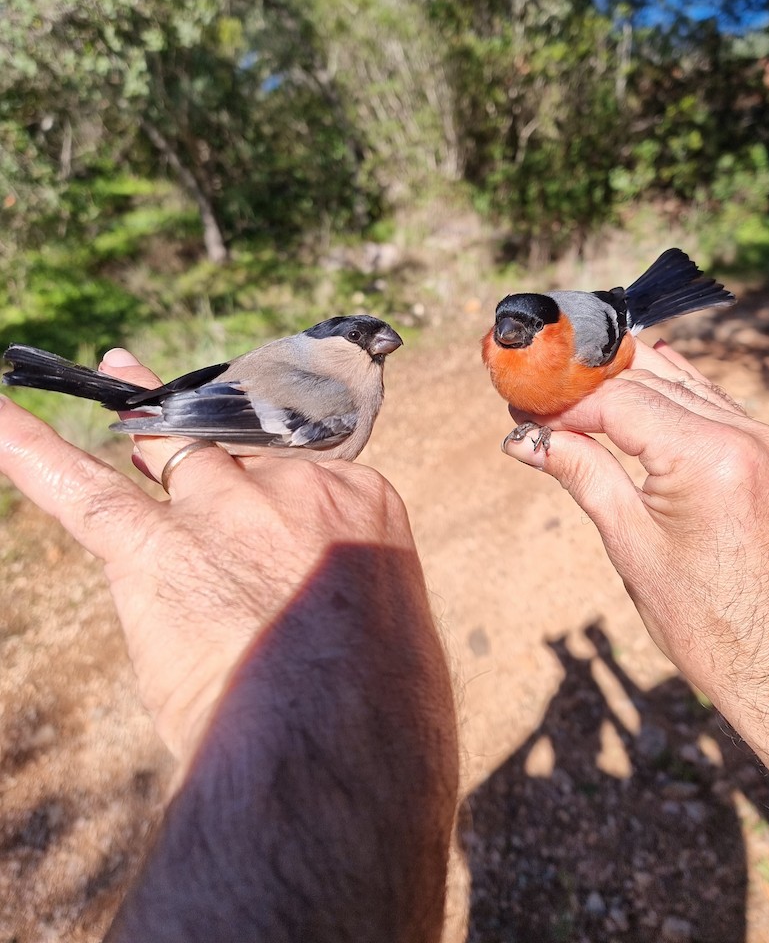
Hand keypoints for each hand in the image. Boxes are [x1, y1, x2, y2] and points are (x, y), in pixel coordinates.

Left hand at [0, 348, 417, 762]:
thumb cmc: (378, 711)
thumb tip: (303, 623)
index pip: (300, 476)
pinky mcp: (157, 553)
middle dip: (207, 442)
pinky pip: (86, 493)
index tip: (269, 521)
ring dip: (139, 422)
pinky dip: (31, 452)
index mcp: (359, 503)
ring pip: (168, 453)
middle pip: (235, 454)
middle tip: (177, 420)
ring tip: (112, 370)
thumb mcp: (387, 629)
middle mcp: (290, 491)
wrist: (336, 743)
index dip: (275, 497)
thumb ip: (340, 596)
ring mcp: (222, 512)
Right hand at [502, 337, 768, 707]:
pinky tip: (634, 399)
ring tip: (575, 400)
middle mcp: (747, 436)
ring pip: (684, 384)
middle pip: (651, 381)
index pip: (620, 400)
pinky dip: (671, 399)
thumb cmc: (705, 621)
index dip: (566, 404)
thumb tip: (522, 439)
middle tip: (539, 403)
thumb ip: (581, 473)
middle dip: (590, 389)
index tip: (524, 411)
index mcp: (709, 459)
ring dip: (629, 386)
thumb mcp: (630, 543)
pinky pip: (714, 405)